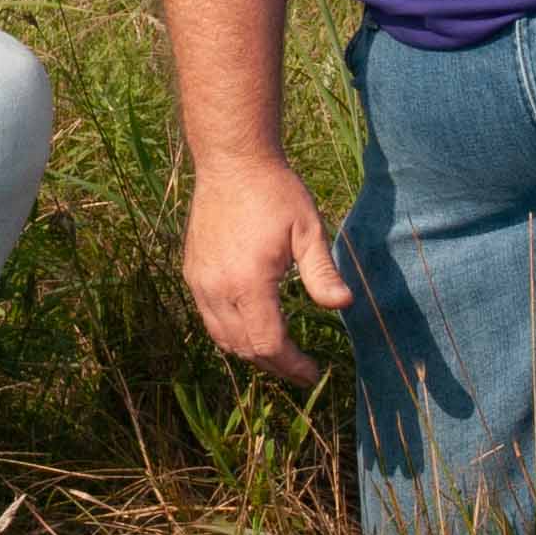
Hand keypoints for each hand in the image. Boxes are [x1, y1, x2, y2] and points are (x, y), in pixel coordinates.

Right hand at [182, 162, 352, 388]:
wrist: (232, 162)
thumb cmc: (275, 193)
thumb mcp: (308, 230)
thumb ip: (322, 272)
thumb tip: (344, 305)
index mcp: (249, 281)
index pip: (269, 343)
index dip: (292, 365)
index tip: (314, 372)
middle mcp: (217, 288)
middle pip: (245, 348)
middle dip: (276, 365)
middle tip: (302, 371)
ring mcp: (199, 282)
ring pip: (223, 339)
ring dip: (252, 353)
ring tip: (280, 356)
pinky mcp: (192, 273)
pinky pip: (210, 319)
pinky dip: (232, 335)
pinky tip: (253, 330)